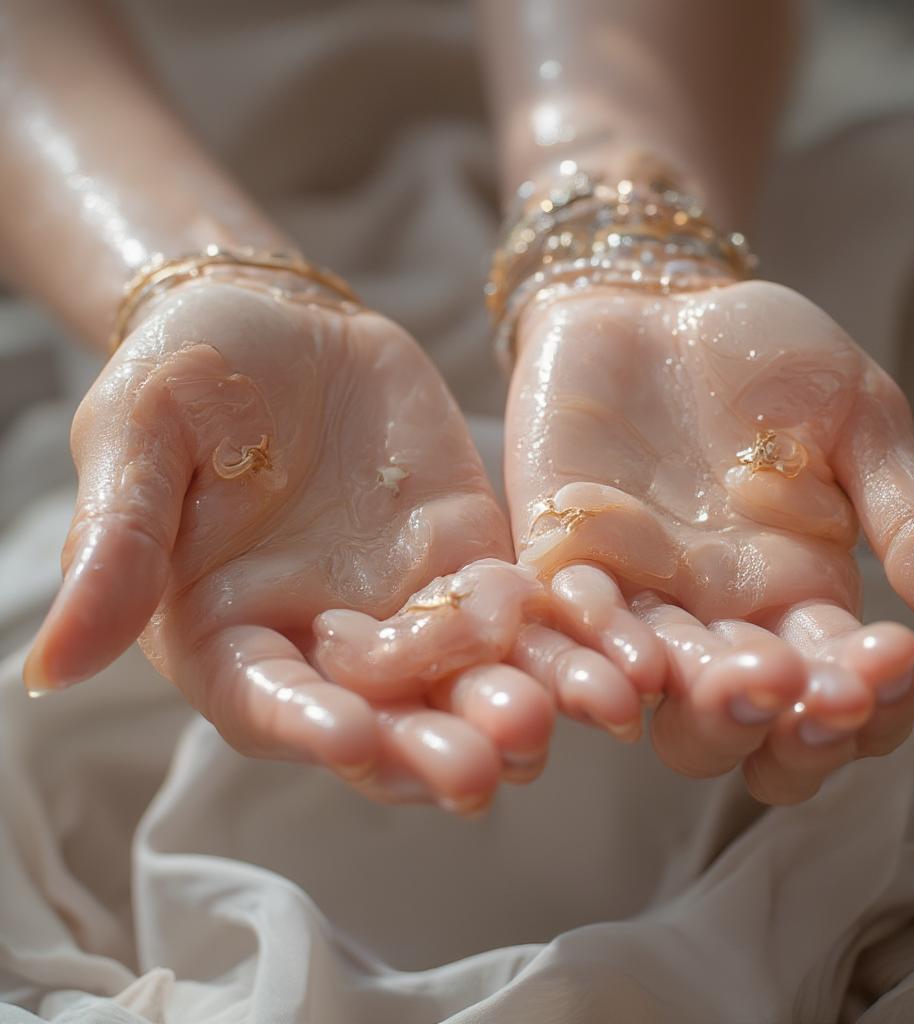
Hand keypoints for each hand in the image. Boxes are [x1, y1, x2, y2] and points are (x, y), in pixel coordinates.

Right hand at [23, 276, 561, 810]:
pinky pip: (520, 617)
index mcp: (230, 633)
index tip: (352, 741)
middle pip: (381, 716)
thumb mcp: (136, 438)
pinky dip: (559, 640)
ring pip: (462, 681)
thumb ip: (114, 548)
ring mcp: (407, 608)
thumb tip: (48, 670)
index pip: (269, 703)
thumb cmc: (185, 369)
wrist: (282, 318)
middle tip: (482, 768)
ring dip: (511, 705)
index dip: (306, 727)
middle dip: (430, 742)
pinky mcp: (472, 565)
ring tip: (563, 719)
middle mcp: (324, 643)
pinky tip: (605, 657)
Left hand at [503, 279, 913, 803]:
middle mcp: (713, 617)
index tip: (889, 663)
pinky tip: (628, 660)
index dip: (867, 704)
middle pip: (734, 723)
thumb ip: (910, 518)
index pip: (836, 696)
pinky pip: (569, 618)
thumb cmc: (770, 363)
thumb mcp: (861, 423)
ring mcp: (634, 591)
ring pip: (653, 689)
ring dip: (687, 705)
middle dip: (768, 722)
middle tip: (800, 690)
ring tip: (724, 690)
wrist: (659, 301)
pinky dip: (593, 643)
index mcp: (797, 599)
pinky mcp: (558, 554)